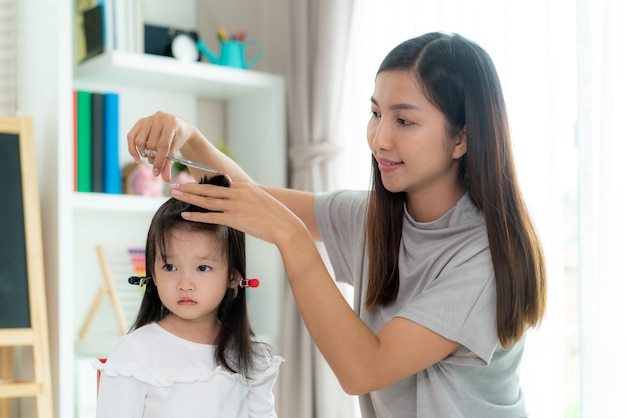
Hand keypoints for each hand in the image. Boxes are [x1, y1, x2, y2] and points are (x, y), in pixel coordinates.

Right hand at [127, 111, 194, 181]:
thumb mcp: (176, 150)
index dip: (159, 161)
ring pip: (140, 141)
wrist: (178, 127)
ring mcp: (148, 118)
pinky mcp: (140, 121)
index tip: (157, 172)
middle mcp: (159, 118)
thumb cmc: (178, 138)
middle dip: (152, 157)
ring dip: (143, 153)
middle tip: (156, 161)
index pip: (163, 145)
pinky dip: (132, 149)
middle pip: (151, 144)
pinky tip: (137, 157)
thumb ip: (169, 164)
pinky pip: (131, 137)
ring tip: (150, 156)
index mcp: (171, 123)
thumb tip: (165, 179)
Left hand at [169, 181, 306, 246]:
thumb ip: (247, 197)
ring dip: (189, 198)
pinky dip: (197, 216)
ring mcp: (235, 205)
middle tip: (176, 185)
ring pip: (206, 200)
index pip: (219, 183)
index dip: (203, 184)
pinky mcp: (234, 219)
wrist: (285, 225)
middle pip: (208, 189)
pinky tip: (186, 215)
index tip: (191, 184)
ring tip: (176, 195)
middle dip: (190, 187)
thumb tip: (238, 200)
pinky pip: (211, 217)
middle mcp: (237, 193)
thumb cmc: (276, 216)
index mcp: (243, 186)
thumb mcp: (260, 199)